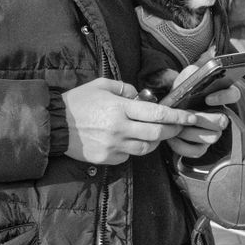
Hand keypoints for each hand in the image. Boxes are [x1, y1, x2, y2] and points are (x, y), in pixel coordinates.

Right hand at [62, 78, 201, 164]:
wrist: (54, 124)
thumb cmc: (78, 101)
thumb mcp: (102, 85)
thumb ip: (126, 89)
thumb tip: (142, 97)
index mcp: (120, 108)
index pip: (157, 114)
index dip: (177, 117)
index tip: (190, 117)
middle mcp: (119, 129)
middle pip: (157, 134)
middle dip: (171, 131)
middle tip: (177, 127)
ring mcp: (113, 146)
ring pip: (146, 148)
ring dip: (153, 141)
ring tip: (151, 132)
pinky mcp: (107, 158)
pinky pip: (129, 155)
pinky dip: (133, 148)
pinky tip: (127, 140)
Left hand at [164, 64, 236, 156]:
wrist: (170, 108)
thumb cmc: (181, 92)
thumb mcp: (185, 78)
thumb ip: (192, 73)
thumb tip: (195, 75)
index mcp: (220, 96)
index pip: (233, 94)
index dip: (223, 97)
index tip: (208, 98)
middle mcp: (220, 116)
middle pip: (222, 121)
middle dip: (203, 119)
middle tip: (189, 115)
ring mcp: (212, 133)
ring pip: (211, 137)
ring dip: (191, 132)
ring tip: (178, 125)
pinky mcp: (201, 146)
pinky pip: (198, 151)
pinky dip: (183, 146)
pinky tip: (173, 137)